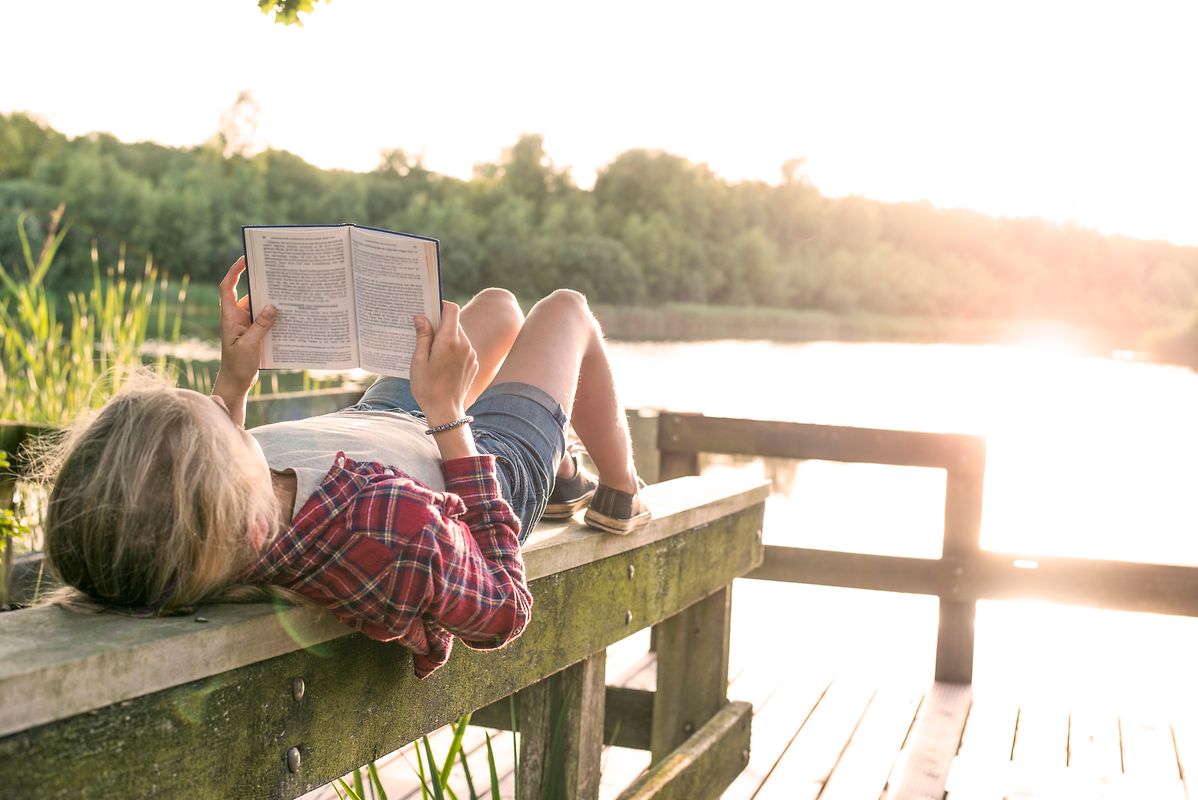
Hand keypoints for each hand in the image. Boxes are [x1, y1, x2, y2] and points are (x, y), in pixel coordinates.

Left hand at [216, 257, 276, 390]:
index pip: (227, 286)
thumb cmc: (237, 365)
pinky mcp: (254, 332)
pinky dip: (275, 316)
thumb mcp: (250, 345)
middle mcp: (236, 316)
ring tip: (288, 293)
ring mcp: (246, 324)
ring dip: (271, 302)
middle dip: (260, 283)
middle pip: (248, 293)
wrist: (236, 382)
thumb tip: (273, 306)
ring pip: (259, 306)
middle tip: (276, 272)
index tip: (246, 258)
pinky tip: (289, 315)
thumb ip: (260, 325)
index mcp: (229, 316)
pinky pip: (265, 319)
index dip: (234, 271)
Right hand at [410, 301, 478, 425]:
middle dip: (439, 323)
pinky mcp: (473, 364)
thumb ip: (422, 336)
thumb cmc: (428, 387)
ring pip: (459, 335)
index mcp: (449, 341)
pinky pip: (463, 348)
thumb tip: (422, 317)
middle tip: (422, 331)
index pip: (451, 310)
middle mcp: (464, 344)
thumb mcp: (418, 361)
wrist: (446, 411)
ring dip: (445, 337)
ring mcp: (471, 354)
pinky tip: (440, 362)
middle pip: (454, 322)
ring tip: (429, 350)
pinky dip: (452, 349)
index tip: (428, 310)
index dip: (440, 305)